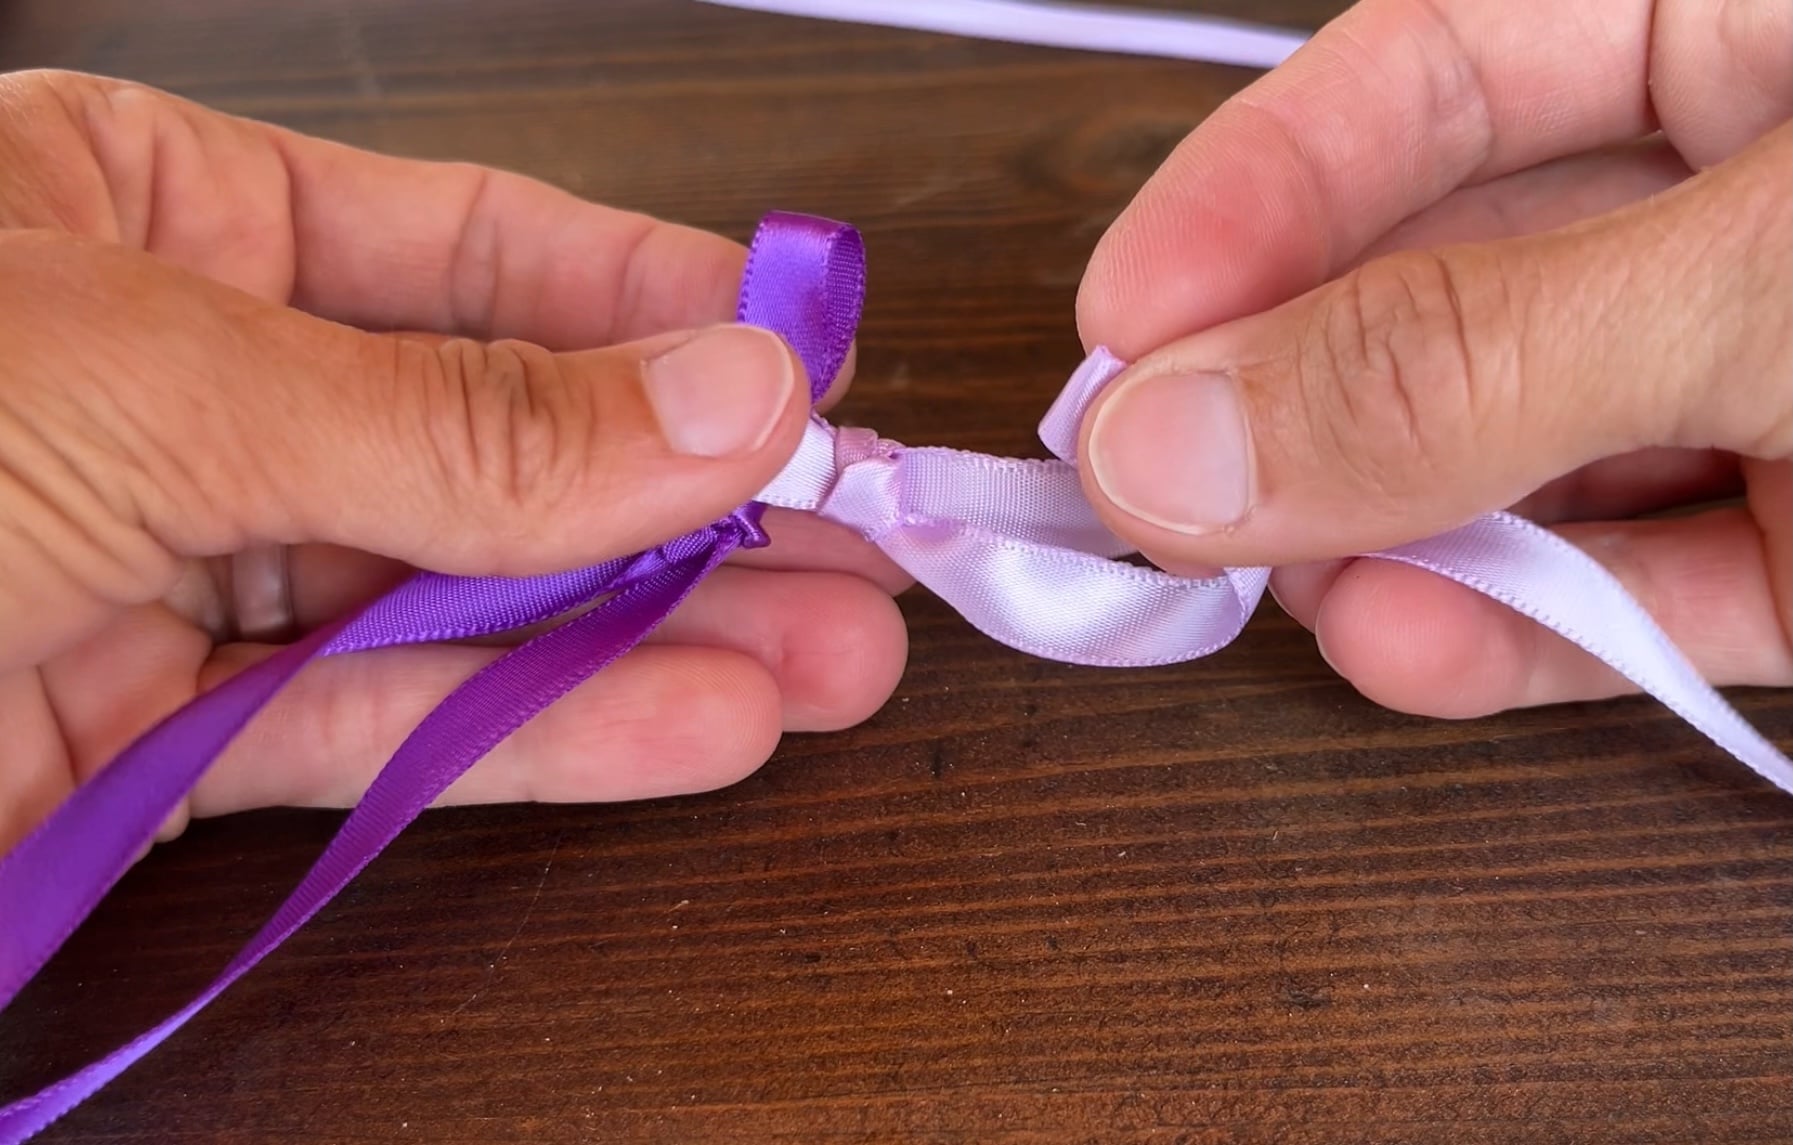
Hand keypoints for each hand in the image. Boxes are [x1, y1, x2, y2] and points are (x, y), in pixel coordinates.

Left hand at [0, 70, 908, 854]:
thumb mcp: (160, 382)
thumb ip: (462, 421)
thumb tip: (722, 399)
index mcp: (148, 215)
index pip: (464, 249)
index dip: (653, 309)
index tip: (805, 369)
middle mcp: (177, 385)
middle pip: (493, 442)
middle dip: (686, 504)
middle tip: (854, 542)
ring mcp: (166, 571)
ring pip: (457, 604)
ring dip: (651, 638)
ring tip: (829, 658)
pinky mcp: (152, 747)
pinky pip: (375, 732)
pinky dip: (533, 737)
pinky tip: (690, 727)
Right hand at [1074, 0, 1790, 718]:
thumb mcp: (1760, 290)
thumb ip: (1463, 359)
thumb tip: (1165, 440)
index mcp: (1753, 23)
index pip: (1440, 70)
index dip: (1262, 188)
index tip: (1121, 329)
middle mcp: (1733, 205)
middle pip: (1451, 279)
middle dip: (1300, 394)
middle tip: (1162, 490)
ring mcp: (1765, 385)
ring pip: (1520, 452)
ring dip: (1390, 536)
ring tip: (1285, 584)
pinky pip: (1633, 586)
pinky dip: (1521, 631)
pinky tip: (1404, 645)